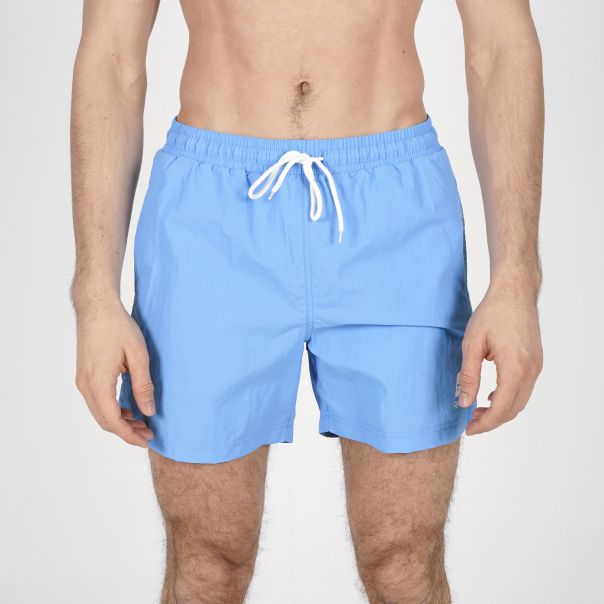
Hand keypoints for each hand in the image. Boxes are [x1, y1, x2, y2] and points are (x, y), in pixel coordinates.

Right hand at [75, 297, 154, 446]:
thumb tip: (148, 411)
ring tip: (141, 423)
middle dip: (126, 431)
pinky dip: (113, 409)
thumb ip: (143, 385)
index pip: (112, 420)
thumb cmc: (118, 326)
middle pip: (104, 420)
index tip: (146, 440)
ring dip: (119, 421)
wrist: (96, 307)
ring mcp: (83, 380)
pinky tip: (129, 408)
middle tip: (148, 434)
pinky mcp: (85, 374)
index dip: (129, 435)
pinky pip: (97, 400)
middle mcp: (86, 385)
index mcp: (99, 382)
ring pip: (100, 411)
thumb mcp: (138, 355)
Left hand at [457, 284, 542, 434]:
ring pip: (520, 401)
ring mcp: (536, 366)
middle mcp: (531, 370)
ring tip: (477, 410)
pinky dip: (508, 398)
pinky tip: (490, 395)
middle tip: (469, 421)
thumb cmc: (492, 313)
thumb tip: (464, 402)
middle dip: (492, 420)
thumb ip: (468, 375)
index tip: (469, 429)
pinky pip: (524, 388)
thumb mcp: (472, 344)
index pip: (502, 408)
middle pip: (513, 409)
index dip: (485, 424)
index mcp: (515, 368)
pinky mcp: (536, 361)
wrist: (514, 292)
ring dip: (500, 410)